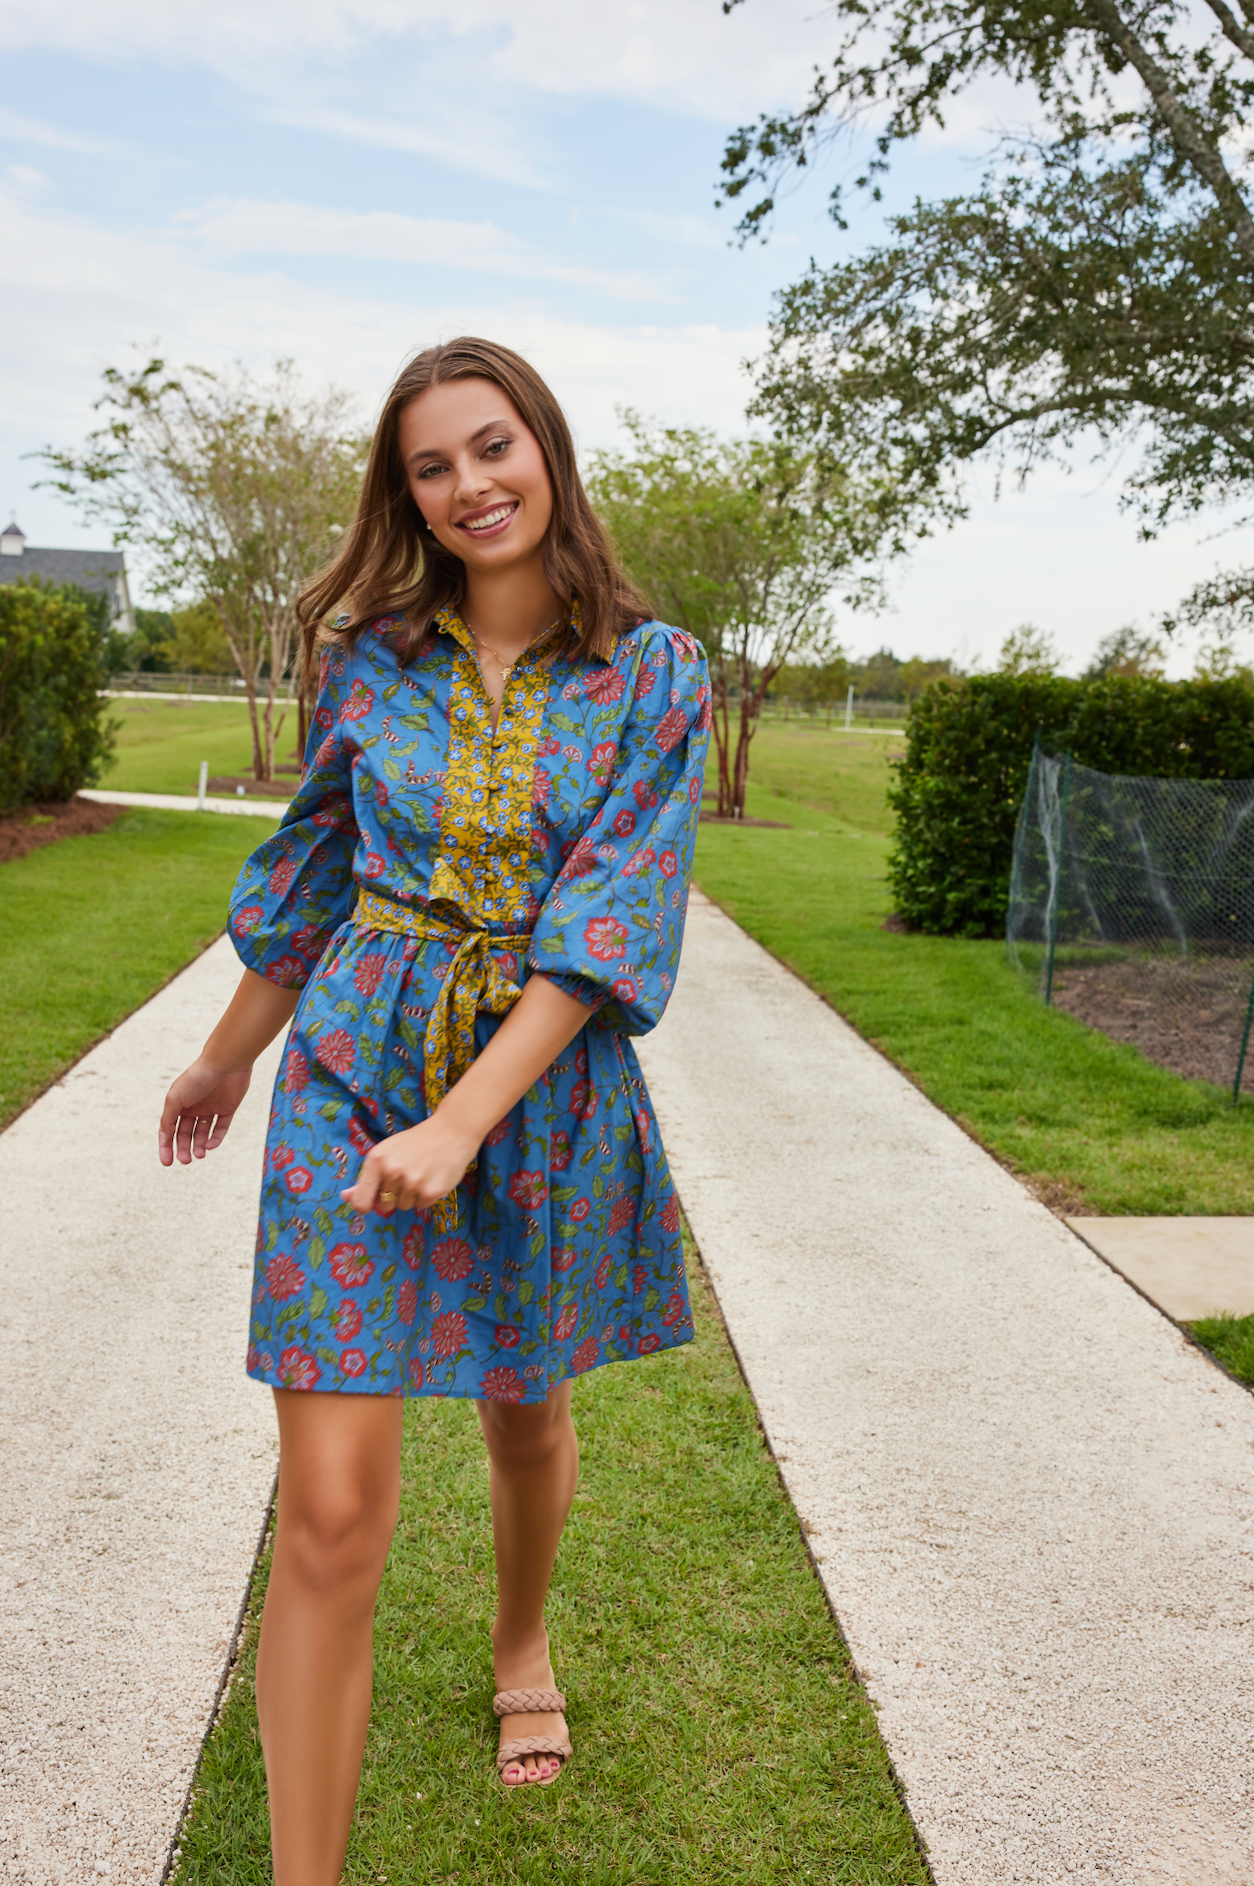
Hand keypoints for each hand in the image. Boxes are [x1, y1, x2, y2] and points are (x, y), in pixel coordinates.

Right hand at [159, 1058, 252, 1165]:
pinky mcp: (228, 1109)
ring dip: (199, 1146)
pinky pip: (220, 1128)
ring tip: (199, 1155)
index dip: (166, 1146)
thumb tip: (164, 1137)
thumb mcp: (174, 1099)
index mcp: (178, 1104)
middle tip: (185, 1161)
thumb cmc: (196, 1078)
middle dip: (184, 1149)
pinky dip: (215, 1139)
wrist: (225, 1064)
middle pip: (186, 1134)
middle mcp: (194, 1107)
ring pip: (203, 1133)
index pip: (170, 1130)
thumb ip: (167, 1119)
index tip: (167, 1162)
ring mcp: (211, 1108)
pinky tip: (210, 1146)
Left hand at [340, 1113, 482, 1215]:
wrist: (451, 1132)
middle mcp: (392, 1171)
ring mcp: (412, 1182)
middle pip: (385, 1205)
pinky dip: (427, 1196)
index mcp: (377, 1160)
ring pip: (404, 1206)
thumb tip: (345, 1197)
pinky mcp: (431, 1191)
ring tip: (422, 1174)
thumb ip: (366, 1178)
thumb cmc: (415, 1142)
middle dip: (393, 1196)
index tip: (371, 1203)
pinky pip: (422, 1206)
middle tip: (407, 1176)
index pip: (361, 1200)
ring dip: (412, 1196)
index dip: (365, 1205)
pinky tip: (432, 1178)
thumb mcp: (386, 1153)